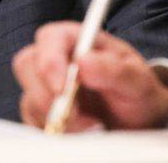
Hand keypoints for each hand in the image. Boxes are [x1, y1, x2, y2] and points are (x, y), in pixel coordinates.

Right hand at [12, 21, 167, 130]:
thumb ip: (114, 70)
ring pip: (29, 96)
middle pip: (28, 65)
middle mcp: (56, 57)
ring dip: (56, 117)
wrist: (139, 119)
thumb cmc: (137, 91)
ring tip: (90, 125)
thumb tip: (84, 61)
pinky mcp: (41, 108)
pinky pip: (32, 119)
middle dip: (48, 95)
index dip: (50, 62)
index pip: (49, 38)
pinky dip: (53, 129)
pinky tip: (78, 130)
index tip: (62, 90)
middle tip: (78, 115)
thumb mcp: (138, 80)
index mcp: (76, 39)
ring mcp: (45, 83)